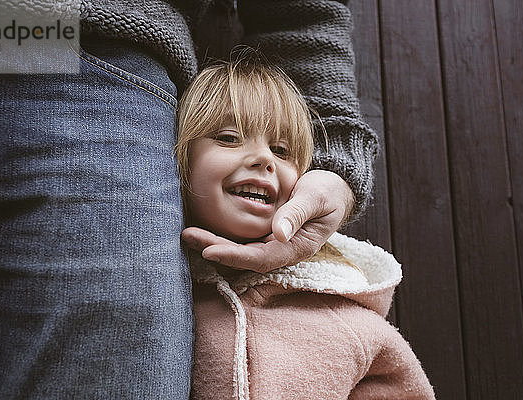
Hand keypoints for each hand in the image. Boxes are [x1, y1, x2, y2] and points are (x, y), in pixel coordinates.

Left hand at [181, 170, 353, 272]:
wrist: (335, 191)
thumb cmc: (328, 192)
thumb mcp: (316, 197)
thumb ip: (298, 213)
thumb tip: (279, 233)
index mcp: (296, 247)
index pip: (260, 258)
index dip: (234, 256)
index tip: (209, 250)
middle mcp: (281, 250)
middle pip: (243, 258)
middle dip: (214, 248)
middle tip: (188, 236)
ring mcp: (272, 244)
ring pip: (239, 249)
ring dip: (213, 243)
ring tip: (188, 234)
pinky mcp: (265, 235)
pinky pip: (241, 240)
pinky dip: (221, 235)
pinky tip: (203, 228)